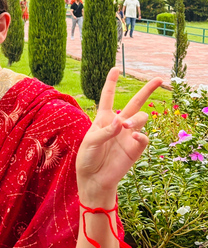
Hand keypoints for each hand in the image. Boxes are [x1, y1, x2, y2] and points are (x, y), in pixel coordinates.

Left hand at [75, 68, 162, 204]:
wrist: (94, 179)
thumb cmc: (87, 158)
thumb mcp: (90, 142)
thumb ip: (104, 130)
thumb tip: (121, 122)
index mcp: (103, 118)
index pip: (107, 97)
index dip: (111, 82)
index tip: (115, 69)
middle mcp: (118, 124)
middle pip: (135, 103)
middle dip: (147, 90)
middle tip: (159, 79)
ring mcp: (128, 135)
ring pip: (141, 118)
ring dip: (135, 119)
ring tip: (125, 126)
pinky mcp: (135, 148)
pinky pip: (144, 137)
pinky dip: (140, 135)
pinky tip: (133, 136)